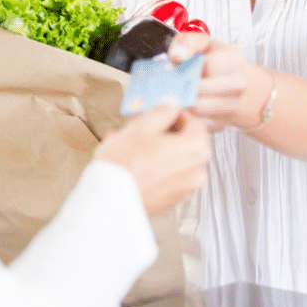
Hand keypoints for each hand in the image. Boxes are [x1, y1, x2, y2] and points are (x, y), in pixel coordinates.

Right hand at [94, 104, 209, 215]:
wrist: (109, 202)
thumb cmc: (124, 164)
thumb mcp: (141, 127)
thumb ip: (162, 111)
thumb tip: (171, 105)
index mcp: (196, 149)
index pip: (194, 122)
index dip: (176, 113)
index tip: (161, 111)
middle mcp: (197, 172)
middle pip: (186, 142)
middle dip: (166, 133)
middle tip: (143, 127)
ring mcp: (186, 189)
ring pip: (176, 160)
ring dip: (160, 150)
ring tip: (133, 147)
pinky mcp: (172, 201)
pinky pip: (169, 177)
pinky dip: (157, 168)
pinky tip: (135, 164)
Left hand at [168, 32, 273, 132]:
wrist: (236, 83)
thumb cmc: (216, 61)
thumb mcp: (202, 43)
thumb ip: (187, 43)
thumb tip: (177, 57)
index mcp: (234, 60)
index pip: (207, 66)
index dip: (186, 67)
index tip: (174, 67)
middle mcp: (238, 84)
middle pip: (200, 91)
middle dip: (181, 87)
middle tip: (168, 85)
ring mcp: (233, 106)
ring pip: (197, 109)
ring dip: (181, 103)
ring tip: (173, 95)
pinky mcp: (223, 122)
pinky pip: (197, 124)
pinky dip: (186, 118)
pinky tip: (182, 108)